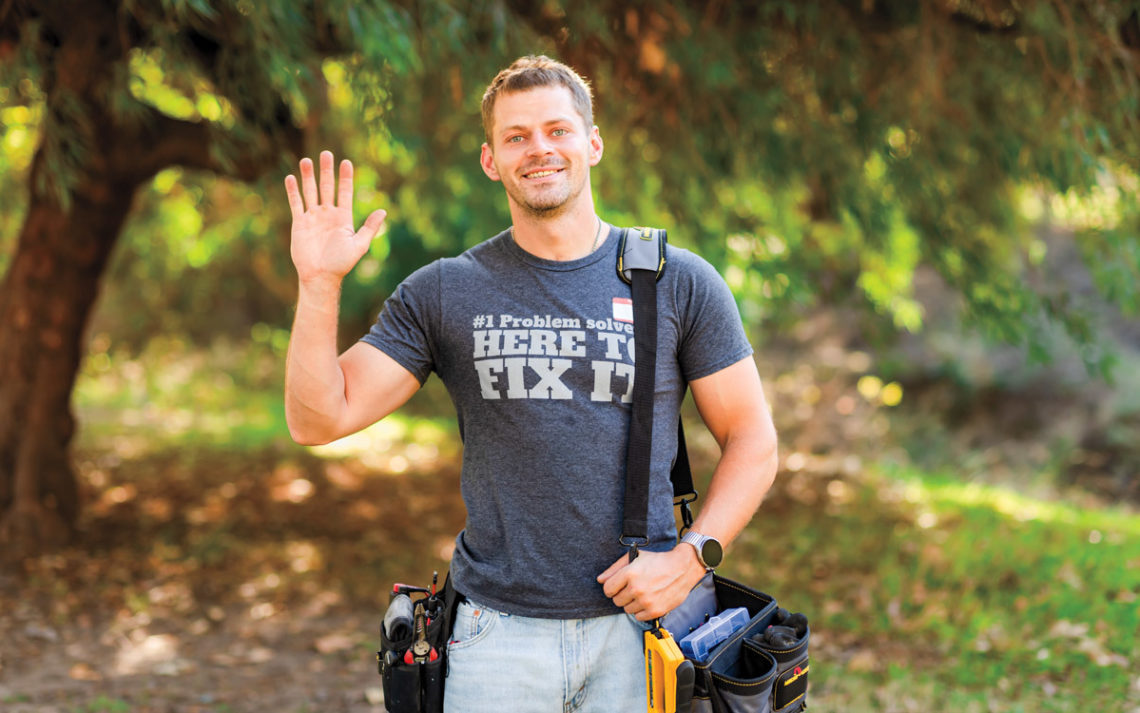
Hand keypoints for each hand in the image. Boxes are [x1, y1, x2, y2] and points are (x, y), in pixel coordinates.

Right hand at [284, 150, 386, 285]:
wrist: (321, 276)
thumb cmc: (341, 263)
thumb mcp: (359, 245)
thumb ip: (370, 228)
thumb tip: (383, 211)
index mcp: (343, 217)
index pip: (344, 192)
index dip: (345, 177)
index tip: (346, 162)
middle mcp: (328, 214)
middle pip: (327, 187)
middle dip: (326, 171)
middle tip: (326, 153)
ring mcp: (313, 217)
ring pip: (310, 192)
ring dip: (308, 176)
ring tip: (307, 160)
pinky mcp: (299, 223)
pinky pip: (296, 204)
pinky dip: (293, 191)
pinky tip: (291, 177)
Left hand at [597, 546, 706, 620]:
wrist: (683, 567)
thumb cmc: (659, 561)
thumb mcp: (635, 557)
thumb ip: (614, 568)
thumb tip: (600, 580)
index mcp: (629, 573)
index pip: (607, 589)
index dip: (611, 587)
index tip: (618, 586)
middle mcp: (637, 588)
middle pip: (616, 600)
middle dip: (622, 594)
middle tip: (633, 588)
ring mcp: (646, 601)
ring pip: (627, 609)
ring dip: (632, 603)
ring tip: (643, 593)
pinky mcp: (655, 610)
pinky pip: (638, 617)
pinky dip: (641, 610)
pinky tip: (648, 600)